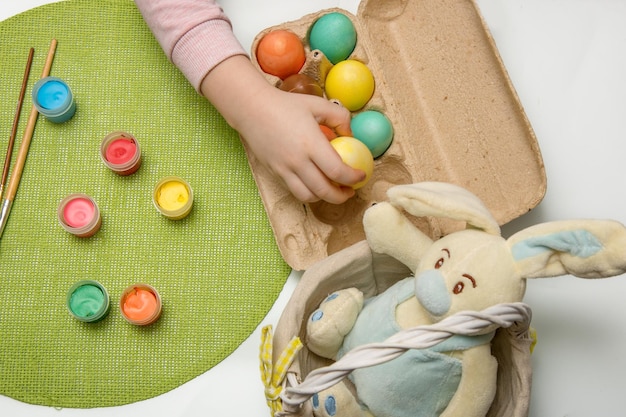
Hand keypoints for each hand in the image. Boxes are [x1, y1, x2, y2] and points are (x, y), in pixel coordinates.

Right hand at [201, 55, 365, 203]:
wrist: (251, 109)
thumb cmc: (286, 104)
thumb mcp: (317, 104)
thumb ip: (339, 117)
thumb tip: (350, 135)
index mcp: (311, 143)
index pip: (337, 171)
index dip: (353, 178)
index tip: (361, 176)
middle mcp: (297, 161)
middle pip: (324, 191)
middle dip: (342, 196)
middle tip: (350, 191)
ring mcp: (284, 169)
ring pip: (308, 196)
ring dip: (324, 197)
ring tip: (333, 190)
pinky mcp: (274, 172)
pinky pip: (294, 190)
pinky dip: (309, 192)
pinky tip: (315, 184)